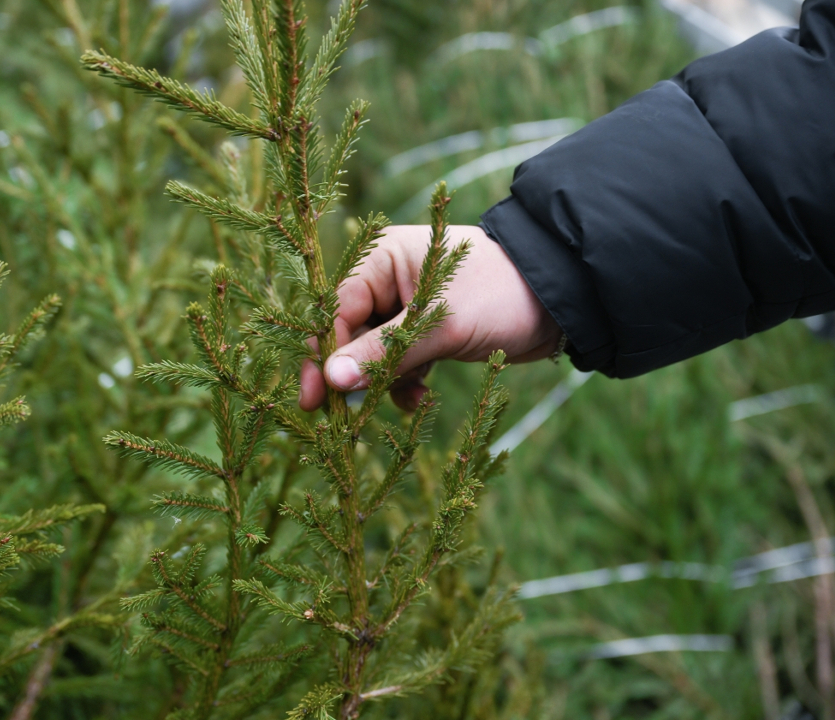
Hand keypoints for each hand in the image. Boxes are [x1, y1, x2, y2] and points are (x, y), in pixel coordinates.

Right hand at [298, 224, 561, 411]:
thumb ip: (384, 353)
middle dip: (351, 372)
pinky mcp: (427, 332)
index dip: (324, 354)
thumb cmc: (500, 295)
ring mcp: (408, 308)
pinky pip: (398, 363)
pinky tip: (420, 398)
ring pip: (374, 353)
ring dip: (382, 382)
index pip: (336, 309)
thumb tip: (332, 380)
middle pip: (349, 332)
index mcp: (384, 259)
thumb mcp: (440, 324)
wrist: (562, 301)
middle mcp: (390, 280)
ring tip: (404, 400)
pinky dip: (404, 383)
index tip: (314, 398)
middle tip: (340, 416)